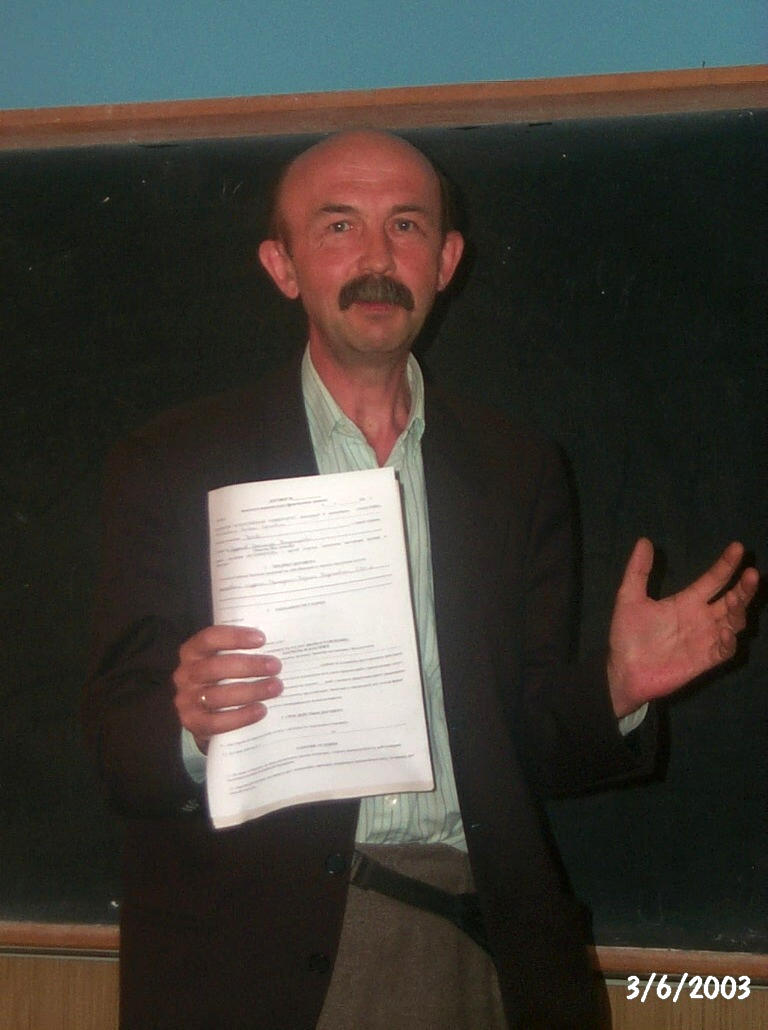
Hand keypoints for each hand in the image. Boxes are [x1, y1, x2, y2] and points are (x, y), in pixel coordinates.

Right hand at [173, 625, 282, 751]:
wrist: (206, 715)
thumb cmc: (223, 679)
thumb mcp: (226, 661)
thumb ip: (242, 652)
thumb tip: (277, 644)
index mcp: (192, 652)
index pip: (209, 638)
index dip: (234, 637)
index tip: (261, 639)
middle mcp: (185, 674)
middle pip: (215, 667)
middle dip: (249, 666)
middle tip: (275, 666)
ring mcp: (186, 700)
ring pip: (216, 696)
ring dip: (250, 691)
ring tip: (275, 688)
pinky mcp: (192, 723)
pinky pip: (216, 722)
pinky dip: (241, 716)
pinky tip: (261, 710)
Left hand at [607, 539, 758, 717]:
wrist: (623, 670)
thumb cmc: (628, 635)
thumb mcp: (629, 598)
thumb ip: (638, 571)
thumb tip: (644, 540)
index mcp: (687, 601)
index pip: (713, 579)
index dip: (726, 565)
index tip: (737, 547)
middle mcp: (701, 618)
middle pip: (732, 599)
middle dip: (744, 587)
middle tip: (752, 574)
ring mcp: (705, 639)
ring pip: (734, 622)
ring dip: (739, 610)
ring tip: (737, 599)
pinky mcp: (704, 660)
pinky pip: (725, 650)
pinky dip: (729, 641)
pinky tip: (726, 631)